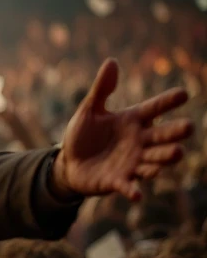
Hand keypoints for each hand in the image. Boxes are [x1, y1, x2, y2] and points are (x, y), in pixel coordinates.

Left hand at [53, 59, 191, 200]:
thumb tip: (112, 61)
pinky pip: (128, 186)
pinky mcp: (118, 181)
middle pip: (161, 136)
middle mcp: (138, 142)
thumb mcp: (88, 111)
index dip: (167, 102)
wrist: (68, 164)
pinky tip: (137, 195)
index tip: (183, 93)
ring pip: (153, 160)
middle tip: (188, 127)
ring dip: (164, 158)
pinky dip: (132, 190)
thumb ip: (102, 89)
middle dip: (174, 132)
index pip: (153, 109)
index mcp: (132, 121)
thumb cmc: (82, 135)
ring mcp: (131, 162)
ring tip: (177, 152)